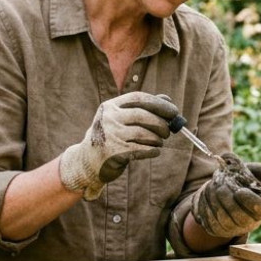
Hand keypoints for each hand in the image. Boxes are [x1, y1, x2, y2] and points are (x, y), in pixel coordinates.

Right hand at [59, 92, 179, 199]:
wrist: (87, 162)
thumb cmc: (110, 138)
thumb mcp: (120, 120)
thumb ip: (142, 109)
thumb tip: (167, 99)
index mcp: (110, 106)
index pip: (138, 98)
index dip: (158, 103)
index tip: (173, 111)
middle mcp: (108, 119)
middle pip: (143, 116)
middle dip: (161, 123)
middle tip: (168, 131)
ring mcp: (110, 136)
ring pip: (144, 134)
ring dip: (157, 139)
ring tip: (159, 142)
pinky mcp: (114, 153)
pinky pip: (142, 149)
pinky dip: (153, 150)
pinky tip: (155, 151)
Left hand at [193, 153, 260, 238]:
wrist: (221, 197)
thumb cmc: (239, 184)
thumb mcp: (245, 173)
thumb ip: (250, 167)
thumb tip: (252, 166)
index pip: (259, 209)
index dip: (250, 201)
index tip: (239, 191)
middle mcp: (248, 223)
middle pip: (238, 215)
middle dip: (227, 198)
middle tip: (220, 185)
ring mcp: (231, 229)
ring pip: (222, 217)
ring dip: (215, 199)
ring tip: (213, 185)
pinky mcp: (216, 230)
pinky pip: (209, 220)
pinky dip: (206, 205)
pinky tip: (207, 194)